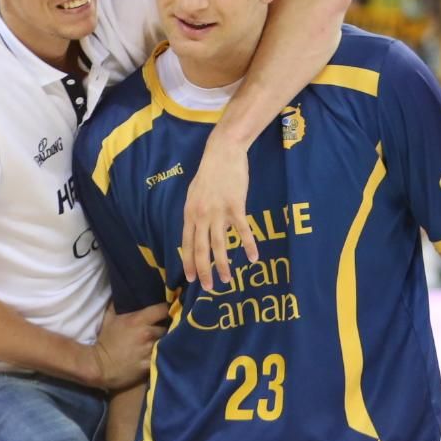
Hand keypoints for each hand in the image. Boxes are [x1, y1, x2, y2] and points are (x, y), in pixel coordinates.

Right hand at [87, 303, 168, 389]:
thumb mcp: (109, 319)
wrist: (100, 366)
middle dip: (166, 328)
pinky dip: (163, 356)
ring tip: (163, 343)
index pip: (163, 309)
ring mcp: (149, 349)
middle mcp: (147, 333)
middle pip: (168, 327)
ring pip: (167, 343)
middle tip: (162, 330)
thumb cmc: (105, 341)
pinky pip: (163, 357)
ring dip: (166, 343)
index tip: (166, 312)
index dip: (166, 310)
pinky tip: (161, 356)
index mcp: (138, 320)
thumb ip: (117, 305)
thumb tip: (121, 292)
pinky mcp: (150, 364)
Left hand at [184, 125, 260, 291]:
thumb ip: (196, 214)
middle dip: (204, 271)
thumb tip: (198, 230)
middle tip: (208, 288)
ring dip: (223, 265)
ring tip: (227, 280)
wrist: (223, 152)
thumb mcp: (195, 194)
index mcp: (189, 213)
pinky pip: (242, 230)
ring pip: (219, 245)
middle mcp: (201, 216)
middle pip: (201, 249)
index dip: (188, 262)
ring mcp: (218, 212)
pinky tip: (253, 257)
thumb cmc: (210, 172)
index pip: (186, 244)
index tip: (191, 279)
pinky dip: (248, 245)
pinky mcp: (235, 206)